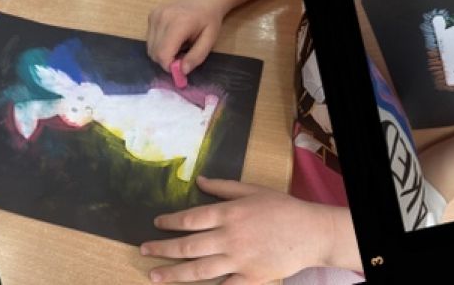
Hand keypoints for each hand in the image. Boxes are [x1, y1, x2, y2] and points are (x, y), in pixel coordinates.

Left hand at [141, 180, 348, 283]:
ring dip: (174, 274)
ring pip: (199, 270)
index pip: (191, 218)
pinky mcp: (249, 279)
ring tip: (155, 275)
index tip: (156, 224)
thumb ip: (223, 187)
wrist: (310, 232)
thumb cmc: (281, 207)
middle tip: (144, 250)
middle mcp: (230, 237)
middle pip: (189, 246)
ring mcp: (239, 261)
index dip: (170, 222)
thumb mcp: (252, 189)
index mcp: (230, 213)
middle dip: (163, 249)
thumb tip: (199, 180)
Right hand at [146, 0, 225, 74]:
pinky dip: (159, 44)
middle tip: (182, 56)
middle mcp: (163, 17)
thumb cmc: (210, 20)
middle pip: (155, 52)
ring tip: (178, 46)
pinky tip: (171, 38)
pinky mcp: (152, 14)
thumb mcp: (209, 40)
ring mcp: (155, 14)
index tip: (181, 67)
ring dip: (162, 53)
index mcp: (179, 23)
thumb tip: (182, 71)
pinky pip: (150, 39)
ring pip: (150, 47)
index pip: (163, 54)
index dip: (169, 66)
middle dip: (166, 61)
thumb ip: (196, 57)